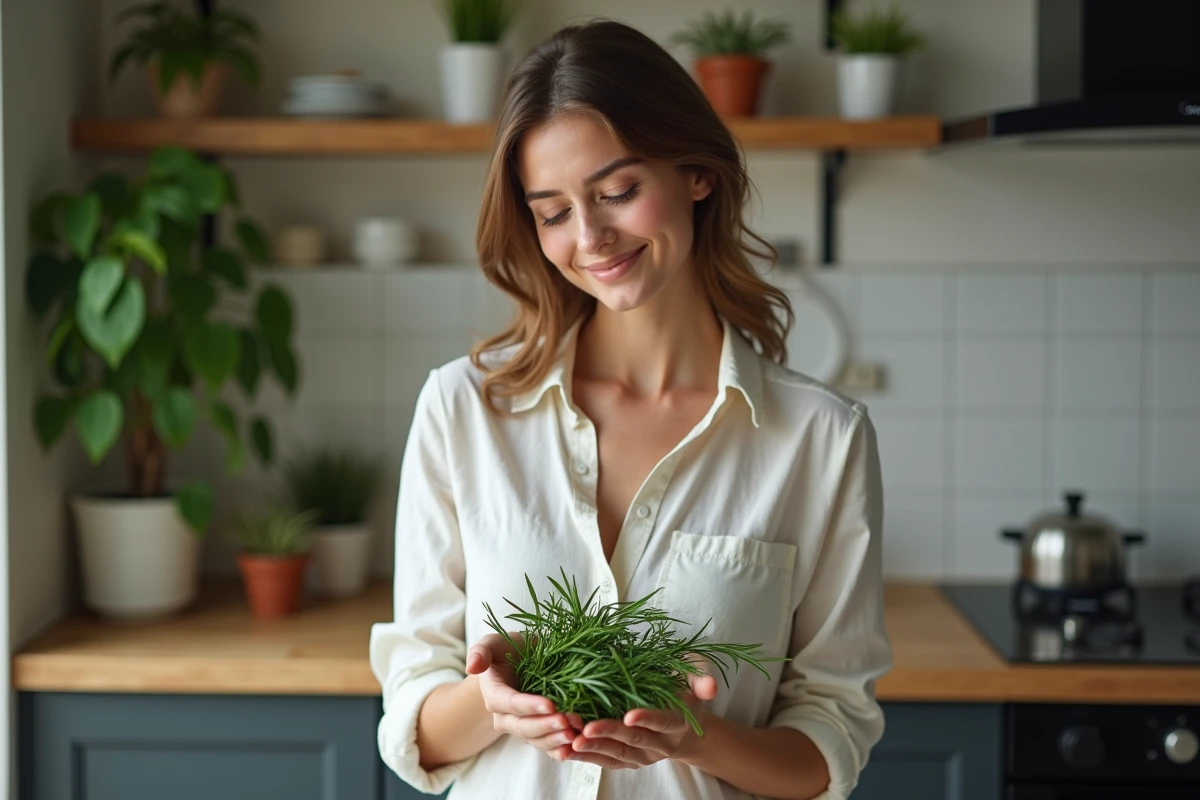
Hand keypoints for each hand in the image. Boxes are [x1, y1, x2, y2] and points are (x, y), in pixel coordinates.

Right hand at [466, 632, 583, 760]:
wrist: (520, 662)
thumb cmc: (508, 650)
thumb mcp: (494, 643)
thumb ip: (482, 650)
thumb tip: (472, 666)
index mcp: (494, 694)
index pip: (510, 703)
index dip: (528, 706)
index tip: (550, 704)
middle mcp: (505, 716)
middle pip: (523, 726)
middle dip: (545, 726)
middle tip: (566, 721)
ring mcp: (521, 726)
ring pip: (535, 739)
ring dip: (554, 740)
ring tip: (573, 735)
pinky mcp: (537, 733)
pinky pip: (545, 747)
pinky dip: (558, 750)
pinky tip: (573, 749)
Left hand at [566, 671, 718, 769]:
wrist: (684, 723)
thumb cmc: (685, 689)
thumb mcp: (695, 674)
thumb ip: (702, 677)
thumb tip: (710, 687)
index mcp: (678, 721)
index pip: (663, 721)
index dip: (648, 718)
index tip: (629, 714)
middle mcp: (661, 743)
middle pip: (634, 739)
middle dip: (609, 733)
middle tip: (587, 728)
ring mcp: (643, 755)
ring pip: (616, 753)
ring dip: (593, 748)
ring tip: (572, 741)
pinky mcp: (627, 759)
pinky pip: (605, 761)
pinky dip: (586, 758)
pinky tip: (566, 751)